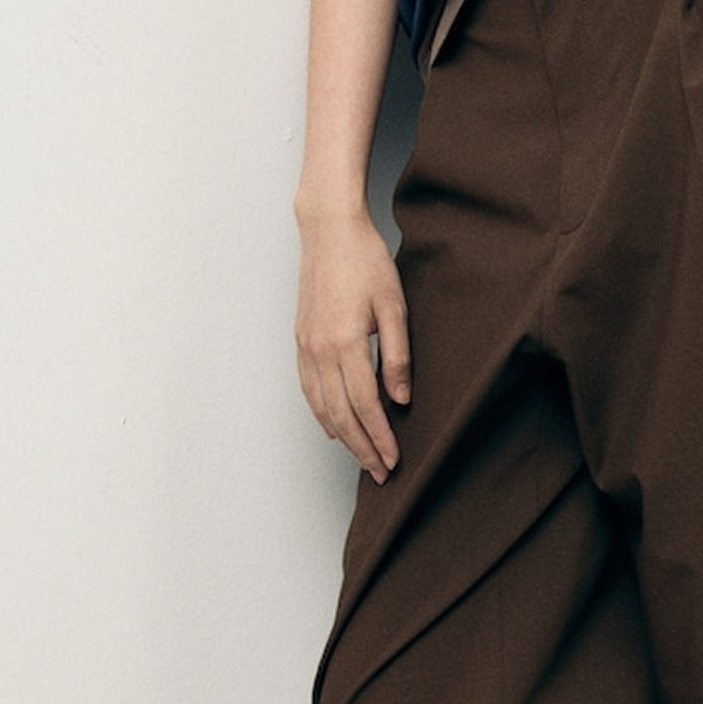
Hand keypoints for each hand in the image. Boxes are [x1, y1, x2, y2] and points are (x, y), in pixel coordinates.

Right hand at [294, 206, 411, 483]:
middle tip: (381, 473)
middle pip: (341, 415)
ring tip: (362, 457)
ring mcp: (306, 347)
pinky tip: (332, 427)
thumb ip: (398, 355)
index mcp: (345, 343)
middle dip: (362, 448)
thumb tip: (401, 398)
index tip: (395, 460)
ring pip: (321, 406)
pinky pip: (308, 389)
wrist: (328, 231)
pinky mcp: (301, 340)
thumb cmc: (366, 261)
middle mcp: (320, 351)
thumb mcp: (394, 305)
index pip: (365, 405)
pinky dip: (321, 413)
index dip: (380, 437)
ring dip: (342, 437)